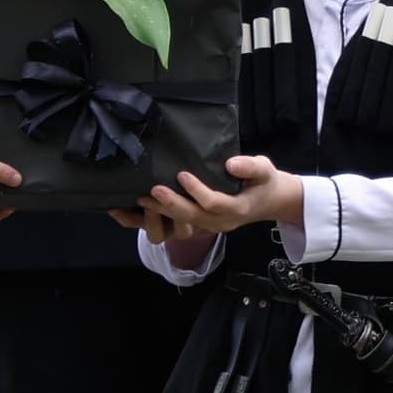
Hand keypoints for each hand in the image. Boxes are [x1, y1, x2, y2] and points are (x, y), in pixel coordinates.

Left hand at [132, 154, 304, 238]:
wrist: (266, 201)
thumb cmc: (262, 181)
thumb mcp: (264, 169)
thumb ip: (250, 166)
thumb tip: (230, 163)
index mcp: (237, 209)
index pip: (213, 203)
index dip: (196, 190)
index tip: (182, 174)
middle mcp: (220, 223)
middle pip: (192, 217)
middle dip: (171, 205)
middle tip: (152, 189)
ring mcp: (207, 228)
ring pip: (180, 226)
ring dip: (159, 215)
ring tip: (141, 198)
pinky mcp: (196, 227)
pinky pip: (170, 229)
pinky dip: (149, 221)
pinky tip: (126, 211)